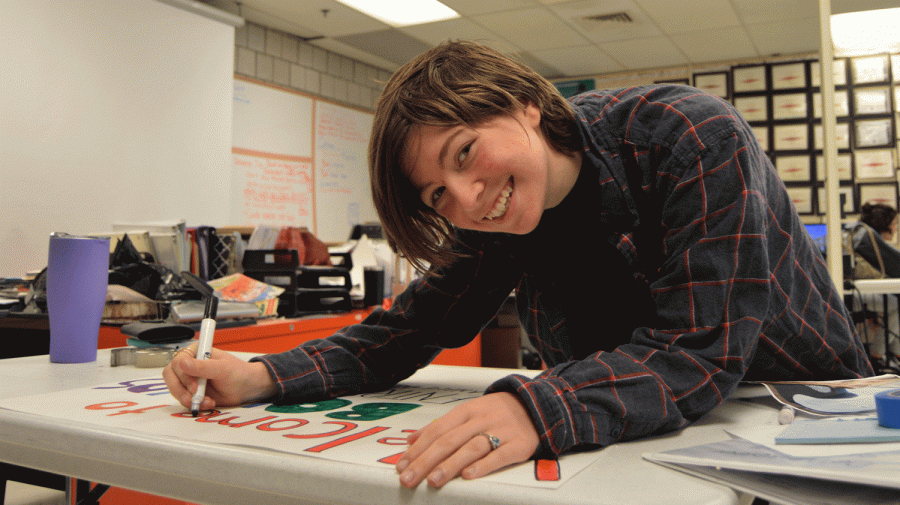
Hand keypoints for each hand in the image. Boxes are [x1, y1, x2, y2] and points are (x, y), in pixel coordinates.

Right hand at [162, 344, 276, 411]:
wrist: (246, 388)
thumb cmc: (237, 373)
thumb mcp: (222, 369)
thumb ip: (202, 367)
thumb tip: (181, 363)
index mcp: (195, 352)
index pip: (177, 361)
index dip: (183, 375)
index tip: (195, 387)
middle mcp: (189, 364)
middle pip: (171, 376)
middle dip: (181, 389)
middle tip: (195, 398)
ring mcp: (188, 379)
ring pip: (175, 389)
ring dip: (188, 399)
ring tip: (207, 402)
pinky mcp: (191, 392)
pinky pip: (183, 399)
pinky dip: (194, 404)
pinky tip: (209, 403)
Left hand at [395, 392, 538, 487]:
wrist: (536, 405)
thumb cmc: (496, 412)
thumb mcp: (467, 412)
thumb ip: (440, 427)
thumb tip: (411, 439)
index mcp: (466, 411)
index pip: (436, 430)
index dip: (417, 449)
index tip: (401, 465)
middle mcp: (481, 419)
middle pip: (449, 440)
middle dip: (426, 461)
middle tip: (409, 478)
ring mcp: (500, 431)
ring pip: (471, 448)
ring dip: (450, 465)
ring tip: (433, 480)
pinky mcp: (519, 444)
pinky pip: (500, 456)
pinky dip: (483, 466)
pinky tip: (469, 476)